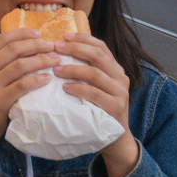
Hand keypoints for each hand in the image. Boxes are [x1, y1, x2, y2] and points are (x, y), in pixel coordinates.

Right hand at [0, 29, 60, 170]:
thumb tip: (26, 49)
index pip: (2, 39)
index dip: (23, 33)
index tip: (40, 33)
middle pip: (13, 49)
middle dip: (36, 45)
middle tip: (52, 46)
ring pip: (19, 65)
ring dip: (41, 60)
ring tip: (55, 60)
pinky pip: (22, 86)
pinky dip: (37, 80)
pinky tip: (47, 78)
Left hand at [54, 32, 137, 176]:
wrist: (114, 140)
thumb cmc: (96, 110)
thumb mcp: (92, 87)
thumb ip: (84, 71)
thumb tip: (57, 52)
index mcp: (115, 69)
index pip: (101, 46)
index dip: (82, 39)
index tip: (63, 36)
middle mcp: (121, 77)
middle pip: (98, 56)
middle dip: (75, 49)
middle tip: (55, 48)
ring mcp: (120, 93)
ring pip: (96, 73)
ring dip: (73, 69)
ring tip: (56, 69)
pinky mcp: (116, 107)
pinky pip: (96, 94)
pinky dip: (79, 89)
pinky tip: (65, 88)